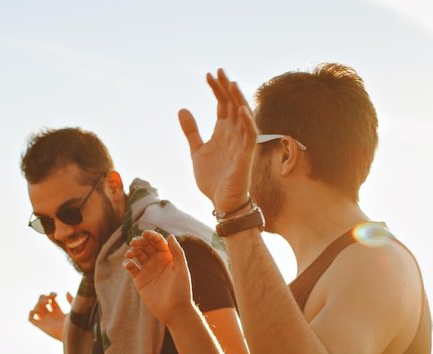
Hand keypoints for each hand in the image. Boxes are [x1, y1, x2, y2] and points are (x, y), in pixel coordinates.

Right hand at [28, 291, 71, 340]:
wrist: (72, 334)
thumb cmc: (75, 323)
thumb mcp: (74, 309)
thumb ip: (71, 300)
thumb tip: (66, 292)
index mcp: (58, 312)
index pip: (51, 301)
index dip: (51, 295)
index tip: (56, 295)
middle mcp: (50, 316)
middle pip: (42, 303)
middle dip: (43, 298)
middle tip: (49, 299)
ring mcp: (45, 321)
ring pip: (36, 309)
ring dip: (38, 303)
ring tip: (46, 303)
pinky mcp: (41, 326)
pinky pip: (31, 319)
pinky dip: (31, 313)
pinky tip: (38, 310)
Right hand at [123, 232, 193, 324]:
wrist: (174, 311)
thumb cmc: (181, 291)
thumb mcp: (182, 270)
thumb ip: (177, 253)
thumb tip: (171, 235)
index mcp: (168, 257)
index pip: (158, 241)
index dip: (151, 235)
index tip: (145, 234)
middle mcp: (157, 261)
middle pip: (146, 245)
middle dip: (139, 241)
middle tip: (134, 242)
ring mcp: (148, 270)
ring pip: (137, 254)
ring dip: (132, 251)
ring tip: (130, 253)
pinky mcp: (139, 279)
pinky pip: (131, 267)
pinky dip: (127, 263)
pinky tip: (128, 264)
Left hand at [178, 68, 257, 212]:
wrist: (222, 202)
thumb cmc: (213, 178)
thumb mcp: (197, 151)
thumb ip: (191, 131)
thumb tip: (182, 109)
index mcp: (223, 131)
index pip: (222, 104)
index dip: (216, 90)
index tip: (208, 75)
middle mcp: (234, 134)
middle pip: (232, 105)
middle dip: (226, 88)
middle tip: (218, 71)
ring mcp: (242, 143)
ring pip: (243, 116)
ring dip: (237, 100)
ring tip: (230, 84)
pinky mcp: (246, 156)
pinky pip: (250, 136)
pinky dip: (247, 122)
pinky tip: (241, 109)